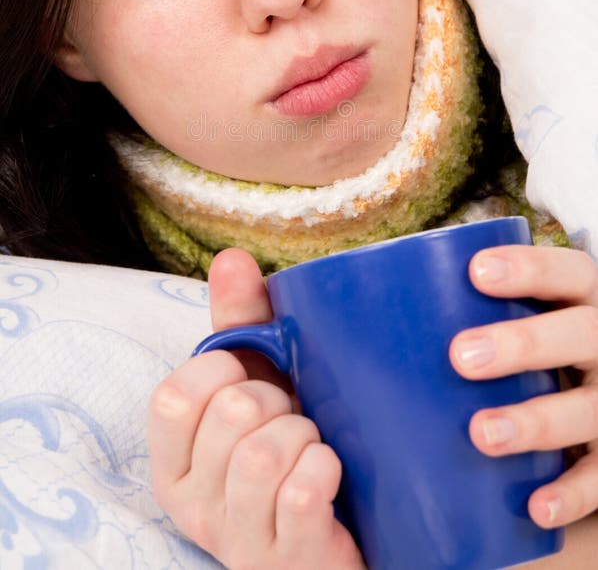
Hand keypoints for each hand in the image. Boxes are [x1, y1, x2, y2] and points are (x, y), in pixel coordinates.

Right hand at [147, 248, 365, 569]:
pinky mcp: (285, 561)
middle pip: (229, 416)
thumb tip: (231, 257)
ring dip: (304, 436)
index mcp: (174, 461)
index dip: (219, 370)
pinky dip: (323, 469)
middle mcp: (193, 505)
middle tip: (294, 415)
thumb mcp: (260, 384)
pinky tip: (330, 473)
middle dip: (276, 401)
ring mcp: (236, 539)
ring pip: (262, 456)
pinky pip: (299, 493)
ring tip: (312, 444)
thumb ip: (240, 324)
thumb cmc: (292, 446)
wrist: (343, 531)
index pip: (171, 398)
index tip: (249, 373)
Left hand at [449, 245, 597, 529]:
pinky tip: (534, 506)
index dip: (530, 267)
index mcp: (578, 301)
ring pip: (590, 409)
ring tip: (482, 434)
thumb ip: (445, 314)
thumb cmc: (518, 354)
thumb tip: (325, 325)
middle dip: (523, 342)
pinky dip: (571, 493)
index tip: (475, 271)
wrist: (583, 404)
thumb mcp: (509, 320)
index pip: (568, 272)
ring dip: (536, 421)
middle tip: (461, 356)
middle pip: (580, 334)